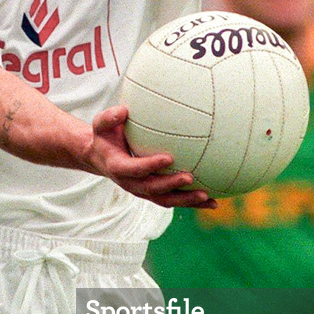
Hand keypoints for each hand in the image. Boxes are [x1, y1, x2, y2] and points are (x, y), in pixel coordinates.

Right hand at [87, 106, 215, 207]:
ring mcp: (142, 191)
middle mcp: (130, 183)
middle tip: (189, 178)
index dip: (150, 166)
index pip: (134, 169)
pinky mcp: (153, 194)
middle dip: (171, 185)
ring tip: (206, 196)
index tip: (169, 158)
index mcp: (118, 166)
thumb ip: (109, 117)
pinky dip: (191, 203)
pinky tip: (212, 202)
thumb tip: (123, 110)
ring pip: (165, 200)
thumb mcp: (100, 124)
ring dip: (185, 200)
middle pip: (152, 189)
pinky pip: (173, 200)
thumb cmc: (105, 136)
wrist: (101, 157)